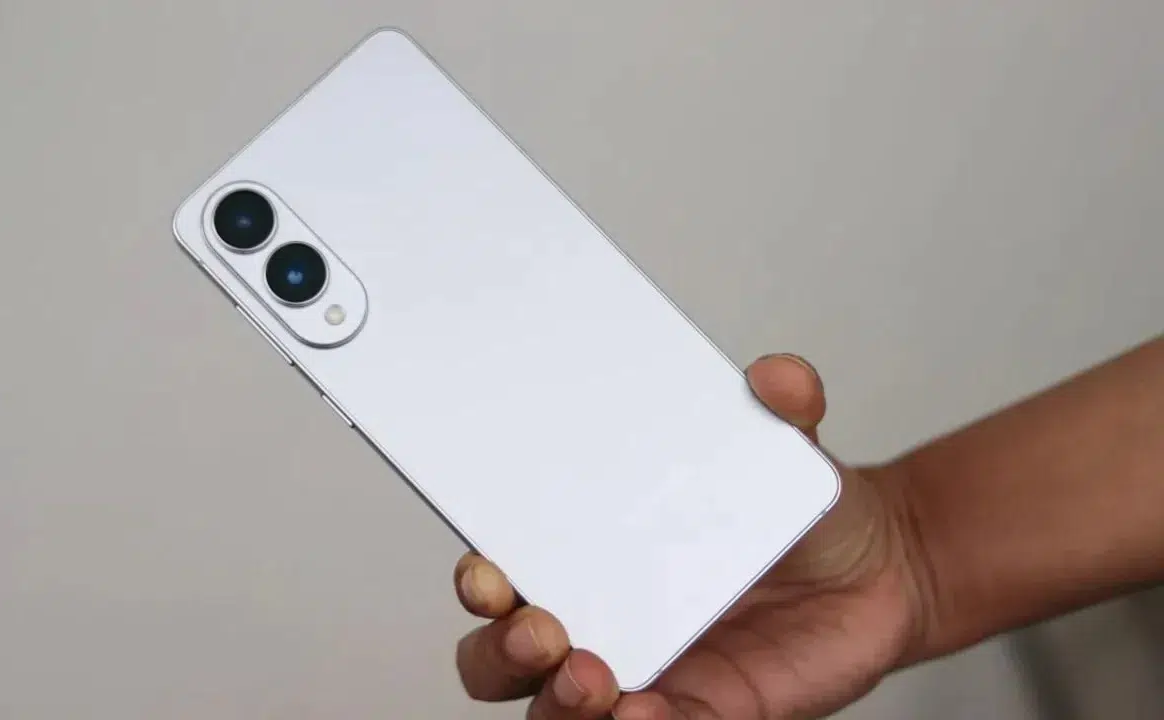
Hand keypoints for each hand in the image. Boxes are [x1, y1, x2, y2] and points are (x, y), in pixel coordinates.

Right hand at [452, 354, 929, 718]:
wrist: (882, 570)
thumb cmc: (801, 513)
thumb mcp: (791, 452)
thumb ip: (786, 409)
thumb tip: (779, 377)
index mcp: (593, 551)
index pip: (506, 573)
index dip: (481, 579)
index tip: (487, 571)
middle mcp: (603, 618)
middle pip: (502, 656)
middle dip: (502, 649)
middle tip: (541, 629)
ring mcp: (644, 674)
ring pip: (552, 709)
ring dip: (555, 701)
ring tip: (592, 681)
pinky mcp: (699, 715)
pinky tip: (649, 715)